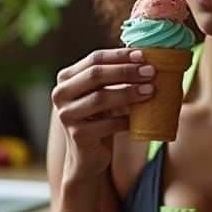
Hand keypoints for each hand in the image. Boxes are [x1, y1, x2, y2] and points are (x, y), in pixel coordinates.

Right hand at [51, 48, 155, 180]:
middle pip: (96, 75)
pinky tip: (139, 119)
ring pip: (100, 98)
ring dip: (128, 93)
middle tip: (150, 72)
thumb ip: (114, 76)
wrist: (88, 156)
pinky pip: (107, 124)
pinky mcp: (78, 135)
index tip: (143, 56)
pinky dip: (126, 120)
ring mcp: (67, 115)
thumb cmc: (100, 118)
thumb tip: (145, 57)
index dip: (120, 56)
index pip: (94, 59)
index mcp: (66, 78)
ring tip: (150, 91)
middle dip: (126, 72)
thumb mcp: (103, 93)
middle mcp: (61, 94)